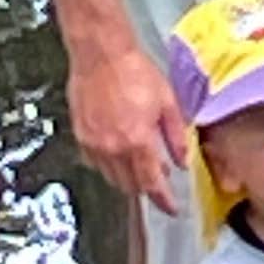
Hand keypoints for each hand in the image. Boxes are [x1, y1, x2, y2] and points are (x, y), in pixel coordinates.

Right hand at [66, 29, 185, 210]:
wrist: (101, 54)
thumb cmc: (136, 72)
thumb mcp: (168, 103)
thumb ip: (176, 137)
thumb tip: (182, 163)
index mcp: (138, 141)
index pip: (152, 184)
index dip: (163, 201)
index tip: (171, 209)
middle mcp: (113, 148)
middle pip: (130, 186)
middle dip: (146, 188)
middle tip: (159, 180)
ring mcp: (93, 144)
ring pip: (111, 178)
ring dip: (128, 179)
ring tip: (141, 166)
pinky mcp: (80, 136)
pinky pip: (95, 163)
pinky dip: (109, 166)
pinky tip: (119, 154)